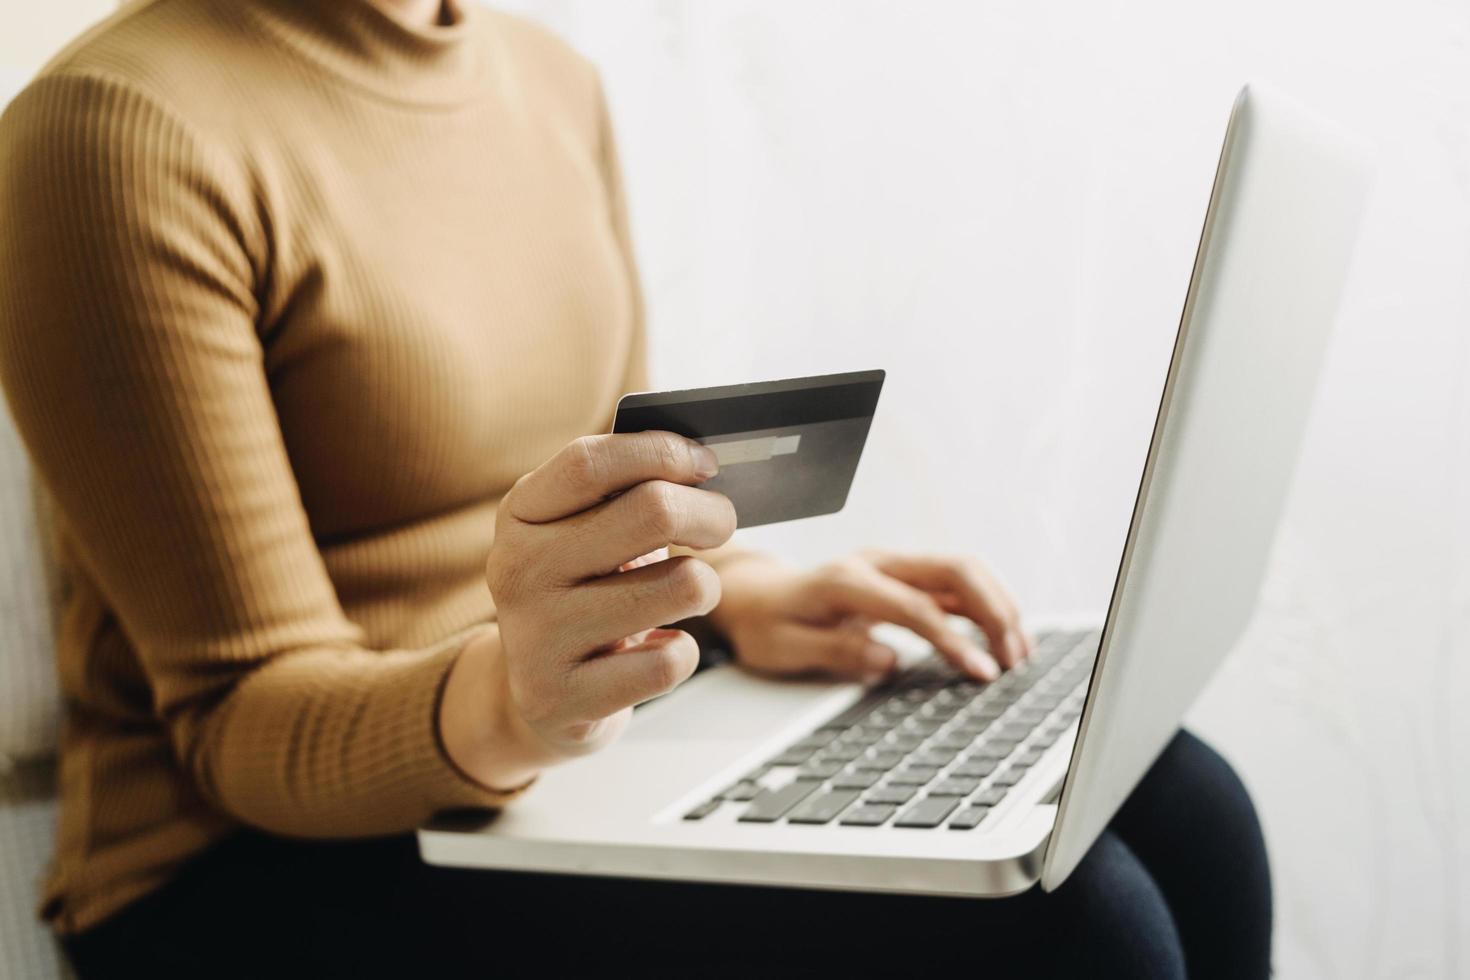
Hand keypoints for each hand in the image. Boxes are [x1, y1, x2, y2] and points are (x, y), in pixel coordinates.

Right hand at [439, 432, 735, 788]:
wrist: (541, 695)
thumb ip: (624, 492)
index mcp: (520, 515)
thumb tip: (699, 460)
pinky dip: (682, 652)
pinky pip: (669, 661)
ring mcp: (538, 637)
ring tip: (684, 594)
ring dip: (704, 588)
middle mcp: (520, 571)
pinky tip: (659, 649)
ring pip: (681, 586)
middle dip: (711, 514)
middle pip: (653, 511)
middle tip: (719, 525)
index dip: (661, 452)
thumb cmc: (584, 594)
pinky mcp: (565, 697)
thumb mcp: (584, 534)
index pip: (590, 463)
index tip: (704, 462)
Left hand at [708, 551, 1030, 684]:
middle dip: (993, 611)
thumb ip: (836, 651)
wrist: (756, 596)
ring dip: (997, 605)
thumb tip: (888, 659)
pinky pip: (955, 583)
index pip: (915, 607)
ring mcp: (893, 565)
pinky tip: (1002, 636)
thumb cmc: (768, 625)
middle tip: (1015, 659)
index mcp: (846, 581)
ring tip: (1019, 650)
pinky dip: (985, 605)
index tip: (981, 673)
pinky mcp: (904, 577)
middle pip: (953, 570)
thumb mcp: (786, 648)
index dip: (953, 640)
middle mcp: (876, 563)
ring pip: (962, 571)